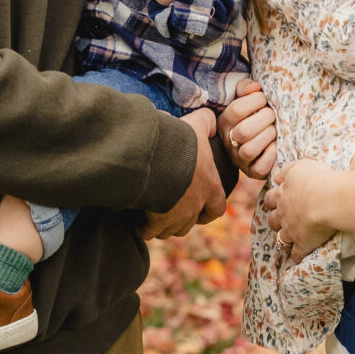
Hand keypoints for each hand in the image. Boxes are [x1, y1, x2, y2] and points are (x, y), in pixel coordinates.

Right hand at [141, 108, 227, 236]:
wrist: (157, 156)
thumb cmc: (180, 141)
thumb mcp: (196, 125)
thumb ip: (207, 122)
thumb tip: (212, 123)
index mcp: (210, 186)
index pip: (217, 208)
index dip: (208, 211)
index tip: (200, 211)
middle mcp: (196, 206)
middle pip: (189, 223)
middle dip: (180, 220)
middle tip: (168, 212)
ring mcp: (176, 216)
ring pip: (170, 230)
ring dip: (162, 226)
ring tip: (150, 218)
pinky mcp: (157, 220)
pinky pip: (149, 231)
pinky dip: (144, 229)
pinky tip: (137, 223)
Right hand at [218, 79, 277, 180]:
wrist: (256, 140)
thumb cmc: (251, 115)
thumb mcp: (244, 99)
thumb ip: (245, 88)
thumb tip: (256, 87)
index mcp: (224, 121)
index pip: (237, 110)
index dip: (255, 101)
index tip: (264, 100)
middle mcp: (228, 141)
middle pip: (243, 131)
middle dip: (264, 119)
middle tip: (272, 115)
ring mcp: (239, 158)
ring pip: (249, 150)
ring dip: (267, 136)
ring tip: (274, 130)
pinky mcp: (252, 172)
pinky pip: (259, 168)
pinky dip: (270, 156)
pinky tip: (275, 145)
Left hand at [258, 159, 336, 259]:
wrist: (328, 200)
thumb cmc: (317, 179)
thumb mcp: (301, 166)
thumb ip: (287, 170)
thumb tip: (276, 178)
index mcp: (282, 194)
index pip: (270, 198)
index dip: (272, 201)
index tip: (274, 202)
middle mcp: (283, 213)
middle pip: (272, 220)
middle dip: (275, 220)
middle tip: (280, 221)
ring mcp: (291, 230)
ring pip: (281, 238)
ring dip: (283, 239)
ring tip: (287, 241)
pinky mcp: (303, 243)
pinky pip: (296, 254)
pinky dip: (296, 256)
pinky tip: (298, 258)